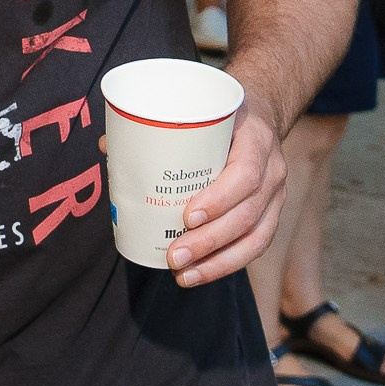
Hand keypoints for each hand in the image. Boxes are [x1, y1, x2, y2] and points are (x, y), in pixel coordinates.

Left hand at [165, 98, 284, 286]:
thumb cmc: (222, 116)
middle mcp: (273, 169)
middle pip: (247, 213)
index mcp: (256, 138)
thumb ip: (158, 125)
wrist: (259, 117)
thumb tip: (108, 145)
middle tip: (174, 256)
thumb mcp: (201, 110)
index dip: (219, 199)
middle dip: (209, 241)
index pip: (245, 173)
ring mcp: (276, 195)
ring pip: (255, 237)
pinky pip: (256, 246)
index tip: (186, 217)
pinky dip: (227, 264)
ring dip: (218, 262)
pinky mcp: (272, 214)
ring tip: (183, 274)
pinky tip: (199, 274)